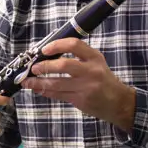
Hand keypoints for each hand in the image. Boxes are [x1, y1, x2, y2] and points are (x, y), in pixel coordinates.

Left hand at [20, 38, 135, 130]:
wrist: (119, 102)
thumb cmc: (103, 79)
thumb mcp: (96, 62)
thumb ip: (77, 57)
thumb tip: (47, 54)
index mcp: (94, 57)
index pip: (74, 44)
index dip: (56, 45)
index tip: (44, 49)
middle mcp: (91, 71)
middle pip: (64, 65)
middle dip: (45, 66)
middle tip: (33, 68)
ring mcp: (86, 87)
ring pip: (57, 83)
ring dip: (39, 82)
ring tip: (28, 81)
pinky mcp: (80, 100)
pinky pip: (58, 95)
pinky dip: (45, 91)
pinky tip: (37, 89)